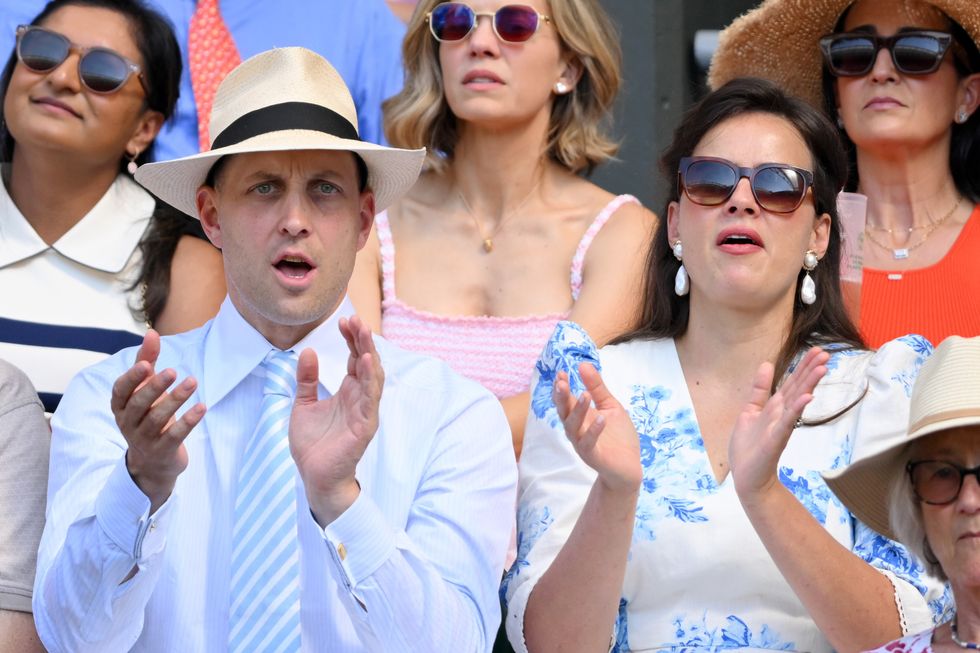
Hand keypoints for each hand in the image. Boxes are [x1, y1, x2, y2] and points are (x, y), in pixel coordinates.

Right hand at [111, 330, 205, 510]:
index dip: (132, 378)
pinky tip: (202, 407)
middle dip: (155, 387)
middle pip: (139, 404)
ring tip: (192, 382)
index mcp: (120, 406)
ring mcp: (144, 439)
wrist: (152, 462)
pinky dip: (189, 421)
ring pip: (158, 418)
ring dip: (176, 399)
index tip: (146, 364)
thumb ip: (146, 361)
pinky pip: (175, 435)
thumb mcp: (144, 389)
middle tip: (173, 371)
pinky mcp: (162, 451)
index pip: (121, 390)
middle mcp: (128, 423)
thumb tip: (152, 332)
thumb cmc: (147, 415)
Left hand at [289, 315, 383, 525]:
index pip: (354, 358)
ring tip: (364, 332)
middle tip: (355, 319)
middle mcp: (360, 398)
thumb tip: (308, 351)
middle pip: (367, 362)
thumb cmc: (313, 445)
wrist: (314, 476)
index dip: (351, 339)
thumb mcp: (303, 405)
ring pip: (373, 376)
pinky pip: (370, 398)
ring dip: (369, 353)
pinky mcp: (365, 425)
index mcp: (348, 392)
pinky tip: (365, 361)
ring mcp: (365, 410)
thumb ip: (306, 380)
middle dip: (362, 340)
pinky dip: (369, 378)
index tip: (343, 321)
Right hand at [553, 363, 640, 493]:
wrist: (629, 466)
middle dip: (561, 397)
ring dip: (578, 411)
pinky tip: (601, 418)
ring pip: (573, 427)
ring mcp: (582, 443)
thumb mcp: (610, 406)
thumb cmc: (618, 436)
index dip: (561, 387)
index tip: (562, 372)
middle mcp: (576, 429)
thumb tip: (582, 364)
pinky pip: (589, 443)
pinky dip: (594, 431)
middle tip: (562, 382)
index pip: (565, 400)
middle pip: (563, 412)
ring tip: (585, 395)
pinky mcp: (593, 456)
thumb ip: (597, 387)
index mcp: (579, 416)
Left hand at [729, 346, 828, 504]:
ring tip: (822, 368)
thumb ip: (759, 389)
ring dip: (809, 384)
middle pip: (799, 388)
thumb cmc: (749, 446)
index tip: (817, 350)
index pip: (793, 382)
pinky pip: (788, 421)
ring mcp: (781, 426)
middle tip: (826, 353)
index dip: (803, 366)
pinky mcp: (776, 438)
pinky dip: (797, 409)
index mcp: (776, 407)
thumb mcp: (751, 410)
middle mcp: (782, 414)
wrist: (747, 475)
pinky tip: (807, 397)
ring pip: (797, 401)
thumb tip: (767, 364)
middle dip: (811, 371)